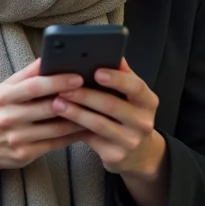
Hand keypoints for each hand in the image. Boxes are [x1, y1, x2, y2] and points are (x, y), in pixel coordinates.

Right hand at [0, 59, 88, 174]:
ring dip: (79, 118)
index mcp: (4, 95)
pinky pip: (55, 143)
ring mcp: (16, 138)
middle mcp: (8, 117)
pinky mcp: (24, 154)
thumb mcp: (7, 89)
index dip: (57, 81)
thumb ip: (28, 74)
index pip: (34, 86)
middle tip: (95, 92)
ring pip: (56, 128)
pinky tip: (86, 127)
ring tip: (97, 109)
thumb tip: (50, 56)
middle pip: (47, 107)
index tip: (78, 76)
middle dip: (73, 99)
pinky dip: (73, 135)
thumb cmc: (1, 111)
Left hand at [52, 59, 163, 177]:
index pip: (136, 86)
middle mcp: (143, 122)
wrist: (139, 153)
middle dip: (85, 95)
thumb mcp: (130, 96)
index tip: (96, 71)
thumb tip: (104, 49)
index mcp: (148, 101)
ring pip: (98, 124)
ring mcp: (131, 141)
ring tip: (56, 102)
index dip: (116, 79)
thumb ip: (120, 75)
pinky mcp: (116, 156)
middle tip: (62, 87)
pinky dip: (74, 128)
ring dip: (75, 112)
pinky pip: (90, 140)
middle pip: (112, 105)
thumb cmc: (128, 114)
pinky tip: (59, 120)